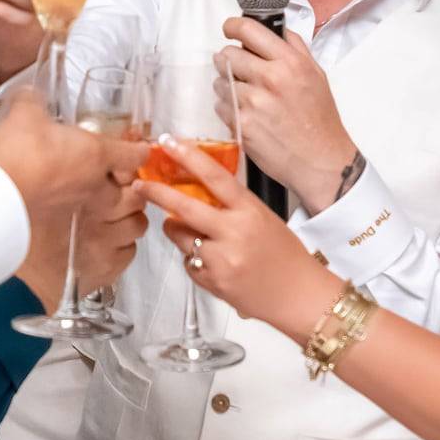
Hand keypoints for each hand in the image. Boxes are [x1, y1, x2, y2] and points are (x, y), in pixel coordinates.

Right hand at [0, 98, 147, 308]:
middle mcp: (107, 195)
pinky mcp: (99, 262)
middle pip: (140, 193)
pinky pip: (125, 255)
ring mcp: (106, 231)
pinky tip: (103, 243)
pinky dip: (118, 249)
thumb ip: (31, 104)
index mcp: (96, 158)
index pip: (134, 153)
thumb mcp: (20, 121)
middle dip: (131, 190)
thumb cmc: (12, 171)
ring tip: (112, 218)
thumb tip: (30, 95)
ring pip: (136, 226)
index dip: (134, 152)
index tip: (130, 153)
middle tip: (116, 188)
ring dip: (127, 220)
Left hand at [140, 136, 341, 340]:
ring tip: (194, 233)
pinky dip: (193, 258)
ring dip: (177, 229)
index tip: (168, 143)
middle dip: (157, 193)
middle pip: (185, 207)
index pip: (215, 177)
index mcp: (250, 211)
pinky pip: (189, 262)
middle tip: (140, 184)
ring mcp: (221, 259)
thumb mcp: (263, 218)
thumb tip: (197, 188)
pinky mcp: (212, 282)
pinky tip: (212, 261)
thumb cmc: (285, 255)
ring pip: (180, 236)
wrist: (299, 296)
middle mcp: (234, 233)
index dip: (189, 157)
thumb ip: (232, 205)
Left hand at [217, 18, 358, 213]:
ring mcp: (254, 102)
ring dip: (227, 87)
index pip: (248, 30)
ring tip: (247, 98)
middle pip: (227, 55)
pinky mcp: (242, 124)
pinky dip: (228, 109)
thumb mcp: (316, 75)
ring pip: (220, 81)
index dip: (232, 26)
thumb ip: (295, 49)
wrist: (322, 161)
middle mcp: (271, 79)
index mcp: (290, 63)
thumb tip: (276, 30)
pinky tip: (246, 115)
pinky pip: (221, 106)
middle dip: (229, 61)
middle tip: (239, 71)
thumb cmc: (320, 122)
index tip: (230, 29)